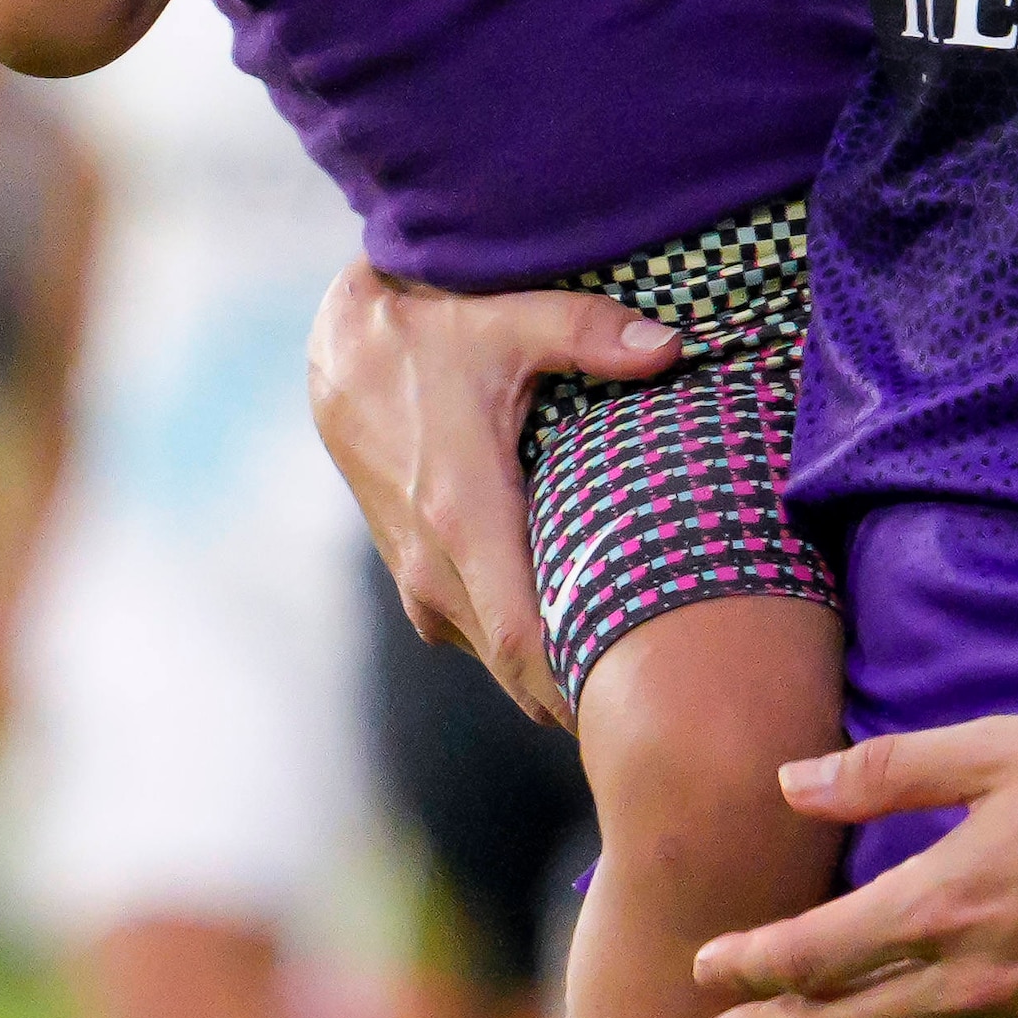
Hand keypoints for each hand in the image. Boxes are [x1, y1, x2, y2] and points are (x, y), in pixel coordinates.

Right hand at [306, 264, 679, 729]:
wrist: (345, 357)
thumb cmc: (437, 337)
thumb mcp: (515, 319)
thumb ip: (592, 333)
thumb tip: (670, 346)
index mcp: (463, 516)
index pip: (524, 640)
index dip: (580, 683)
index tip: (647, 697)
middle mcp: (435, 566)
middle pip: (520, 671)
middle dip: (587, 690)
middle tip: (671, 695)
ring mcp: (420, 582)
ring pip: (499, 662)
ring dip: (557, 671)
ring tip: (639, 665)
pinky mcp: (417, 583)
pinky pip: (478, 637)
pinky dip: (526, 649)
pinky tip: (585, 626)